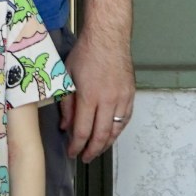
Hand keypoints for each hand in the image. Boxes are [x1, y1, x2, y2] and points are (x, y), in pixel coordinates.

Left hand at [59, 29, 135, 162]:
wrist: (108, 37)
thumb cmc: (85, 53)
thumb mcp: (67, 76)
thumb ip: (66, 103)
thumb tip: (65, 126)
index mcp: (89, 96)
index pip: (82, 130)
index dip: (76, 146)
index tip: (72, 152)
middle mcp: (107, 100)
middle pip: (101, 135)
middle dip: (91, 150)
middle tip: (84, 157)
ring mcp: (121, 98)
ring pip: (116, 130)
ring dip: (106, 144)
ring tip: (97, 150)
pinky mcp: (130, 94)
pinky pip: (125, 119)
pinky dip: (118, 130)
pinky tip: (111, 134)